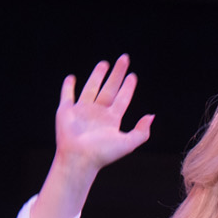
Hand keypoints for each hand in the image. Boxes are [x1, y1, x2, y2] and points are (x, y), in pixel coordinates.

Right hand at [53, 54, 153, 175]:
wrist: (79, 159)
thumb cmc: (102, 154)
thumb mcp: (128, 144)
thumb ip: (142, 132)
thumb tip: (151, 116)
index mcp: (111, 120)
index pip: (122, 99)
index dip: (128, 87)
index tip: (133, 75)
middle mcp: (98, 113)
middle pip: (110, 88)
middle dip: (117, 74)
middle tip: (124, 58)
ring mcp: (82, 111)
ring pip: (91, 88)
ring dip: (97, 76)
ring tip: (104, 63)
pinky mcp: (66, 111)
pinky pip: (67, 95)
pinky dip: (68, 87)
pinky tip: (71, 78)